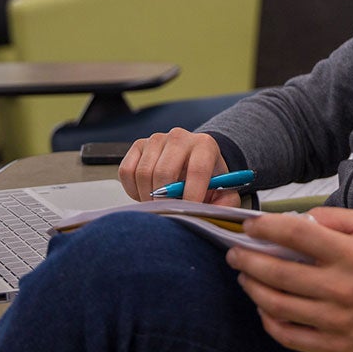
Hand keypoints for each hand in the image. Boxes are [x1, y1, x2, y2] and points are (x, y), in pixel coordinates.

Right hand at [118, 128, 238, 204]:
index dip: (191, 196)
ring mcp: (156, 139)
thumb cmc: (207, 178)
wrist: (193, 160)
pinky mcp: (138, 145)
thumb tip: (216, 215)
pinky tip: (146, 193)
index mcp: (205, 145)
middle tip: (168, 214)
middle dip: (164, 200)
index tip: (186, 212)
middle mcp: (179, 137)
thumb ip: (225, 204)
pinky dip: (133, 189)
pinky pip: (127, 171)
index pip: (197, 170)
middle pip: (164, 172)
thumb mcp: (223, 191)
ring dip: (147, 197)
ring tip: (159, 204)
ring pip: (143, 173)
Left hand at [227, 207, 352, 351]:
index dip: (267, 228)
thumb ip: (332, 217)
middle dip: (247, 260)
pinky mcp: (334, 346)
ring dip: (253, 287)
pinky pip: (289, 336)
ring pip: (277, 305)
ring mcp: (337, 321)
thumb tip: (293, 219)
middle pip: (279, 273)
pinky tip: (263, 305)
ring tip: (245, 276)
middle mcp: (341, 287)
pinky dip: (268, 320)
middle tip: (235, 252)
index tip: (250, 226)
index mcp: (350, 253)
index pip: (297, 235)